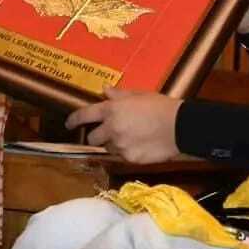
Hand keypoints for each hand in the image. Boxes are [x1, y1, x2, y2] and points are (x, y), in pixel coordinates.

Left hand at [66, 87, 181, 162]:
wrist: (179, 127)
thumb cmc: (160, 107)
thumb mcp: (139, 95)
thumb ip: (119, 95)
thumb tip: (104, 90)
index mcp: (111, 110)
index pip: (84, 115)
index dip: (73, 120)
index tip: (69, 124)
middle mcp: (111, 128)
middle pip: (92, 137)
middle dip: (97, 136)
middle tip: (109, 132)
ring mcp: (119, 145)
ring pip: (108, 148)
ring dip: (113, 144)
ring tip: (130, 137)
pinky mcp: (129, 159)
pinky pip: (121, 157)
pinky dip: (126, 152)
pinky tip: (139, 145)